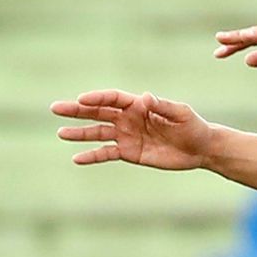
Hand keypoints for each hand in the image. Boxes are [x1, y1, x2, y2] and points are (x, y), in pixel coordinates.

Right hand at [51, 90, 214, 170]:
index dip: (97, 98)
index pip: (112, 99)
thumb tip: (145, 98)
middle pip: (98, 112)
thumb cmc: (192, 126)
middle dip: (77, 110)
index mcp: (139, 105)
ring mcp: (127, 136)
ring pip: (98, 133)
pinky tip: (76, 158)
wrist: (200, 149)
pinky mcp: (129, 152)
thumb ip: (162, 106)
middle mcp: (128, 118)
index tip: (81, 99)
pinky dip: (92, 156)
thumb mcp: (180, 114)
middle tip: (56, 108)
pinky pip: (106, 153)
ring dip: (79, 133)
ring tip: (60, 133)